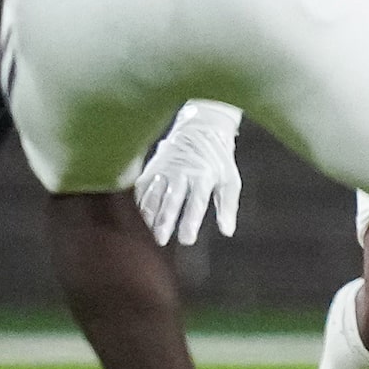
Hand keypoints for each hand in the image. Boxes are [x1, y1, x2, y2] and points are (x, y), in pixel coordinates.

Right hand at [136, 102, 242, 244]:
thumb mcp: (230, 179)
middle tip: (161, 240)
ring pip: (152, 195)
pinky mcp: (152, 168)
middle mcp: (181, 173)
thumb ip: (228, 206)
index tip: (186, 239)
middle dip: (165, 221)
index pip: (195, 202)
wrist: (200, 128)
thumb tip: (228, 231)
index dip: (190, 221)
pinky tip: (138, 218)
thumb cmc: (218, 160)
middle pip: (170, 200)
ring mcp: (164, 170)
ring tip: (147, 233)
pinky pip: (141, 188)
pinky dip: (139, 204)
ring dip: (149, 215)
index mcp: (203, 176)